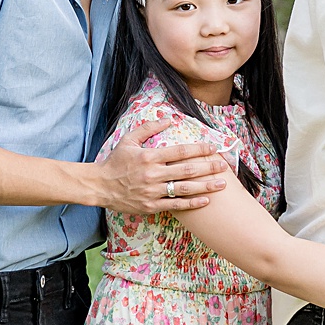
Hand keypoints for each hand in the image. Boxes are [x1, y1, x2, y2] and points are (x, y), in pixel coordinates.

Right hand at [96, 118, 230, 214]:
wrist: (99, 186)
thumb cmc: (115, 162)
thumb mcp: (128, 140)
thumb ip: (148, 128)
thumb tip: (168, 119)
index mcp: (149, 156)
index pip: (180, 151)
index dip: (199, 149)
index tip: (213, 148)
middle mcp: (153, 174)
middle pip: (187, 170)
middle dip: (209, 167)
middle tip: (225, 166)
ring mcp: (152, 191)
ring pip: (185, 188)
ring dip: (206, 186)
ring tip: (222, 184)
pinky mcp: (151, 205)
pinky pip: (175, 205)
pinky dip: (192, 203)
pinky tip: (206, 200)